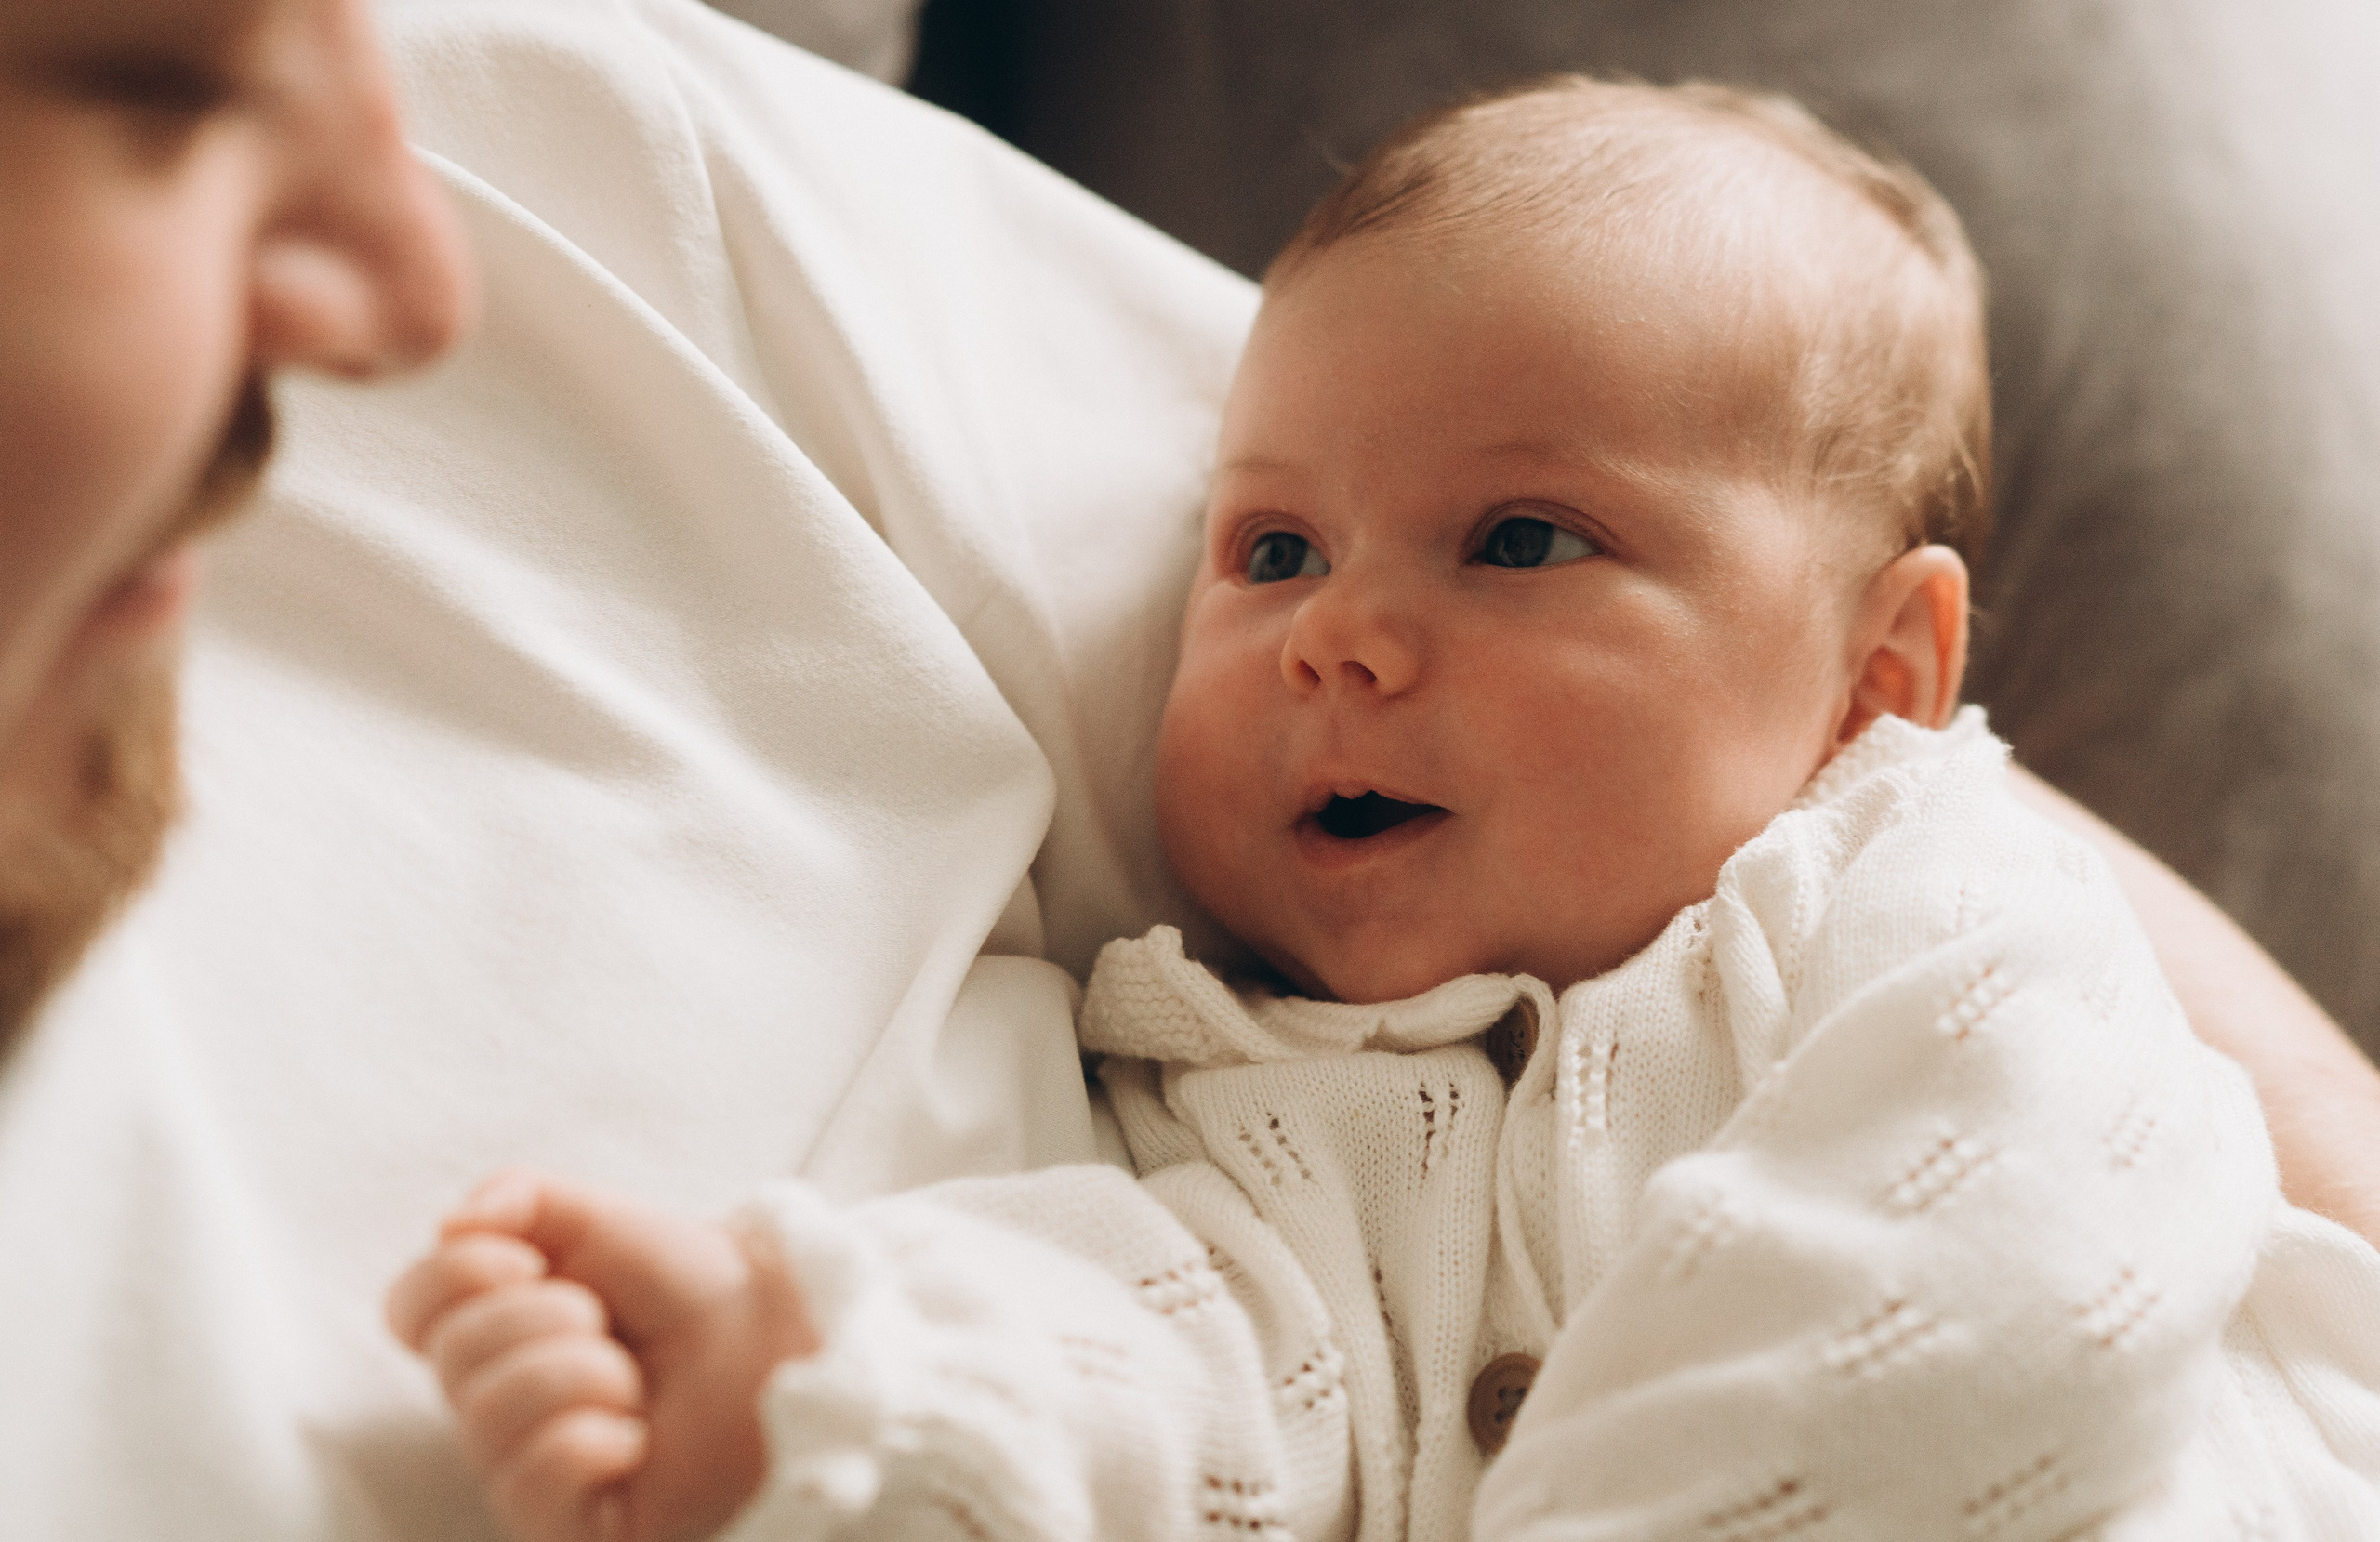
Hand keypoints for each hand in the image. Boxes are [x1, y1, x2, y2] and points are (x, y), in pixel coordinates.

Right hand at [387, 1171, 818, 1541]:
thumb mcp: (610, 1219)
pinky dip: (591, 1443)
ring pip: (487, 1419)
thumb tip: (450, 1224)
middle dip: (543, 1319)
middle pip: (452, 1359)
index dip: (449, 1278)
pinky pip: (530, 1486)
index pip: (410, 1310)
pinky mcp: (566, 1528)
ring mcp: (530, 1470)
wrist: (781, 1345)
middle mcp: (502, 1402)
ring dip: (580, 1375)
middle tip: (608, 1323)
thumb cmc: (698, 1289)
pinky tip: (637, 1439)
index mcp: (501, 1327)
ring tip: (635, 1383)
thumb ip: (525, 1199)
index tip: (524, 1261)